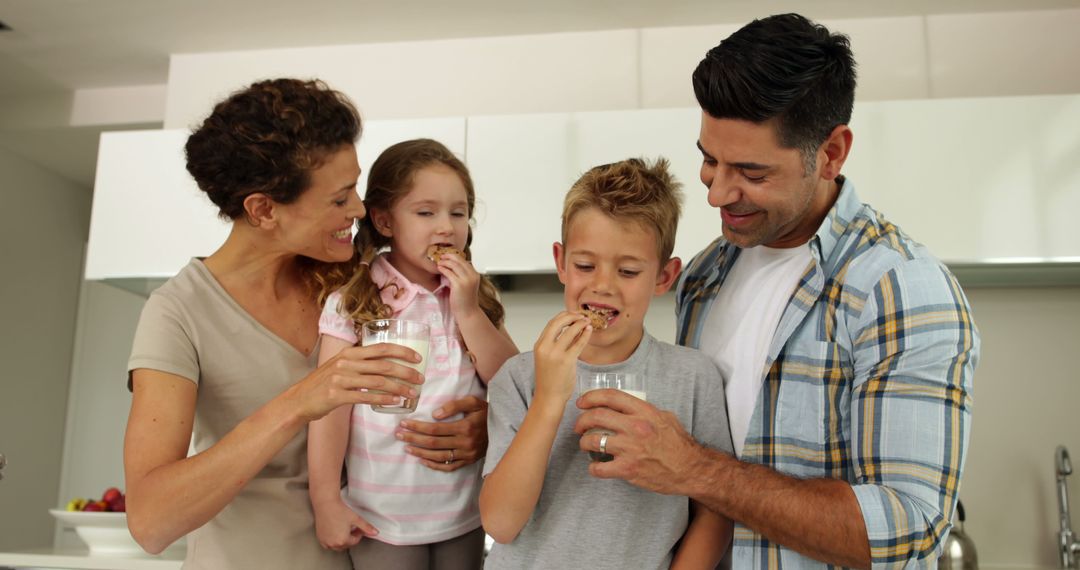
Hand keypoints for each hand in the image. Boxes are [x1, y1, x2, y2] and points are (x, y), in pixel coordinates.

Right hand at [289, 343, 425, 422]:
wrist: (299, 400)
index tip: (418, 358)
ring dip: (399, 387)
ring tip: (412, 392)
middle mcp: (345, 363)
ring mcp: (340, 379)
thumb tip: (386, 365)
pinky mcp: (336, 395)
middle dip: (406, 371)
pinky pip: (366, 397)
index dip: (402, 351)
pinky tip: (395, 401)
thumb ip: (359, 363)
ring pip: (378, 382)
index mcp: (349, 353)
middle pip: (384, 365)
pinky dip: (384, 399)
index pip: (381, 348)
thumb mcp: (340, 366)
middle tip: (421, 378)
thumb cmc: (323, 384)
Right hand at [312, 498, 377, 550]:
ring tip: (343, 528)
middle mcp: (333, 543)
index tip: (358, 527)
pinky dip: (333, 540)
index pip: (354, 541)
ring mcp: (325, 541)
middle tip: (351, 527)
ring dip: (342, 540)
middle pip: (346, 544)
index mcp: (342, 540)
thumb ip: (366, 527)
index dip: (358, 533)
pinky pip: (328, 544)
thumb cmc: (339, 510)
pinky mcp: (320, 538)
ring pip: (337, 545)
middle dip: (350, 537)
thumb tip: (375, 532)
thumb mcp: (356, 519)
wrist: (326, 504)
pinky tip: (335, 531)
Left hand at [398, 396, 488, 471]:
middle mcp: (465, 443)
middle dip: (413, 439)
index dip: (417, 427)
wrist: (505, 427)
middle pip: (433, 443)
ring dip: (420, 452)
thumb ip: (454, 405)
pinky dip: (434, 465)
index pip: (434, 429)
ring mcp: (466, 454)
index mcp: (465, 427)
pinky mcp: (468, 461)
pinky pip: (448, 466)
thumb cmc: (486, 412)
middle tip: (399, 435)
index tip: (404, 424)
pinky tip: (422, 460)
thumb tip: (434, 414)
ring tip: (406, 447)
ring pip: (438, 456)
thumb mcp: (473, 402)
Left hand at [436, 252, 481, 320]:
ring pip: (454, 265)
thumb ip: (463, 276)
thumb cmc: (466, 300)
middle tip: (442, 256)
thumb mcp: (467, 285)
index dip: (455, 256)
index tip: (448, 256)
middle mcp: (472, 276)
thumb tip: (452, 267)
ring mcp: (466, 280)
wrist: (467, 312)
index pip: (464, 261)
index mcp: (475, 275)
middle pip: (459, 260)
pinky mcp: (459, 285)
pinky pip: (449, 273)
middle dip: (449, 256)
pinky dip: (443, 269)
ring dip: (445, 262)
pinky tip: (439, 268)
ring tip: (439, 262)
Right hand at [533, 312, 591, 403]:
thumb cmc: (549, 380)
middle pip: (559, 322)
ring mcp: (556, 354)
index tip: (573, 314)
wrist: (548, 397)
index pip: (551, 323)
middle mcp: (545, 347)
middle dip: (572, 316)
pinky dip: (585, 334)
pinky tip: (589, 331)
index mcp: (539, 345)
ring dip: (581, 323)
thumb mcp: (547, 357)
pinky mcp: (567, 361)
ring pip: (570, 330)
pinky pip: (579, 343)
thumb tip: (572, 329)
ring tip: (588, 322)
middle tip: (582, 316)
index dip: (564, 316)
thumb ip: (556, 343)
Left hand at [574, 389, 704, 494]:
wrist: (690, 469)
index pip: (610, 396)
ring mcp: (630, 449)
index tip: (582, 402)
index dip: (591, 397)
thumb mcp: (665, 417)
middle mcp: (635, 427)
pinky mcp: (627, 469)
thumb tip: (626, 407)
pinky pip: (599, 468)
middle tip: (579, 426)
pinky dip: (593, 468)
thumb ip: (644, 410)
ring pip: (592, 441)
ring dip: (584, 443)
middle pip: (596, 416)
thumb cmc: (679, 444)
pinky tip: (597, 467)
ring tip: (585, 444)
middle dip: (581, 421)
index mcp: (644, 411)